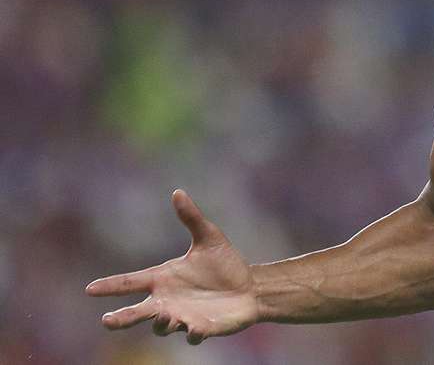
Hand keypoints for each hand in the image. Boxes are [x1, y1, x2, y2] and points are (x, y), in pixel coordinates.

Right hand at [86, 189, 258, 344]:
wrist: (249, 287)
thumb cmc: (225, 264)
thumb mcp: (209, 237)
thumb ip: (191, 218)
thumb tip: (177, 192)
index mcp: (164, 278)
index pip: (132, 282)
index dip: (111, 285)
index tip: (90, 289)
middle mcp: (168, 301)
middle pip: (137, 312)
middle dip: (121, 318)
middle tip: (107, 320)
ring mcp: (183, 317)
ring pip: (161, 326)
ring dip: (161, 322)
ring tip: (163, 314)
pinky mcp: (202, 328)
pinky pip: (193, 335)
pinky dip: (193, 333)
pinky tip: (197, 329)